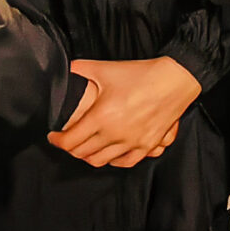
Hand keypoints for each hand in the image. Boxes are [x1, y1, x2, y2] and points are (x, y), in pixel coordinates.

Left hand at [47, 57, 201, 167]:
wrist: (175, 79)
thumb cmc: (142, 74)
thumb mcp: (105, 69)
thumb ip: (80, 70)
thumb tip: (64, 70)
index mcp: (101, 117)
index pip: (70, 141)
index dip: (57, 140)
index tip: (54, 136)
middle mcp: (115, 134)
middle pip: (82, 153)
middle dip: (70, 148)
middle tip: (68, 140)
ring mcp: (132, 142)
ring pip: (100, 161)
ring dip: (88, 156)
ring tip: (85, 147)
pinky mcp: (147, 145)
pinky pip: (125, 162)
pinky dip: (113, 161)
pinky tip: (110, 154)